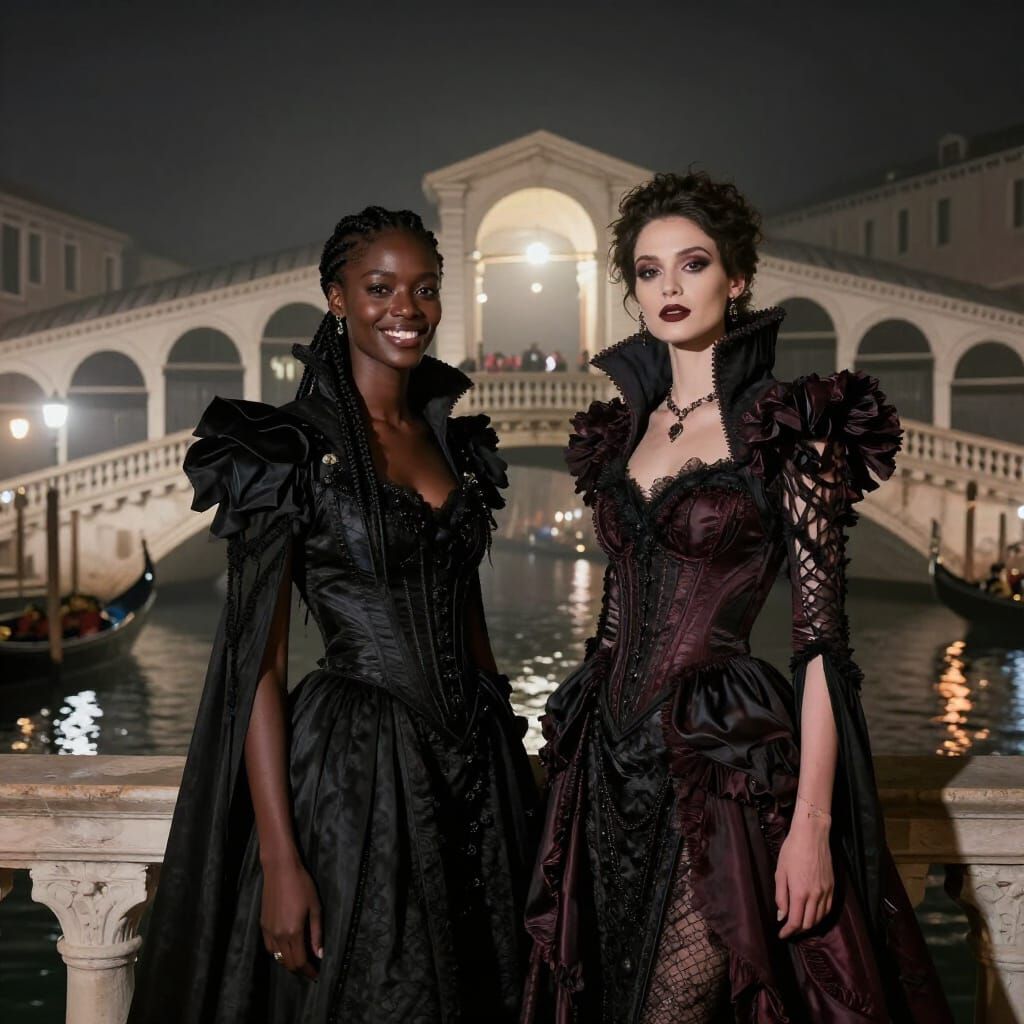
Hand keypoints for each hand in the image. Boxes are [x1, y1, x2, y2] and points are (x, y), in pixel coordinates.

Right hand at [260, 855, 322, 978]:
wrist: (280, 869)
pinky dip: (278, 953)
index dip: (308, 971)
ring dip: (288, 962)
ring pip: (277, 957)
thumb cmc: (301, 885)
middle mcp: (278, 935)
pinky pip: (269, 947)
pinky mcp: (263, 924)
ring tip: (300, 958)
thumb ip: (317, 933)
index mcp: (293, 932)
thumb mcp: (315, 908)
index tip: (316, 975)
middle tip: (310, 969)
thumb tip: (319, 954)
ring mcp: (268, 931)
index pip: (299, 962)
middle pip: (287, 963)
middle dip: (299, 969)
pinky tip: (286, 947)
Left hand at [775, 816, 833, 939]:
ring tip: (799, 924)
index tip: (782, 935)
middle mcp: (815, 895)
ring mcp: (826, 892)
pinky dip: (820, 916)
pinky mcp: (832, 887)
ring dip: (809, 925)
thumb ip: (781, 896)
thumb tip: (781, 916)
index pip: (795, 921)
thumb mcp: (780, 872)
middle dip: (798, 930)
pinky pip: (828, 909)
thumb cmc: (792, 850)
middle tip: (789, 930)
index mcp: (800, 892)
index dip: (788, 931)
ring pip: (820, 918)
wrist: (812, 835)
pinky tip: (813, 915)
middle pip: (809, 923)